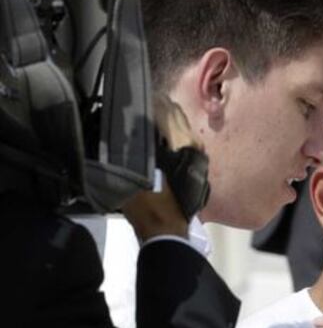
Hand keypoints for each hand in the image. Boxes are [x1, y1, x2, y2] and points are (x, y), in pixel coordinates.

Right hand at [121, 95, 196, 241]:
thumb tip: (119, 127)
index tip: (131, 98)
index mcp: (181, 143)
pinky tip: (155, 138)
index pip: (165, 109)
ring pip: (182, 125)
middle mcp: (194, 144)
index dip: (147, 101)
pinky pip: (184, 139)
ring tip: (143, 120)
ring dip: (164, 119)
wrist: (166, 229)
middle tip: (136, 105)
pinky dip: (171, 133)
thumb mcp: (132, 170)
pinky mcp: (198, 165)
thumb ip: (129, 146)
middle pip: (176, 113)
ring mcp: (199, 155)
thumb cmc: (147, 202)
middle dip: (156, 107)